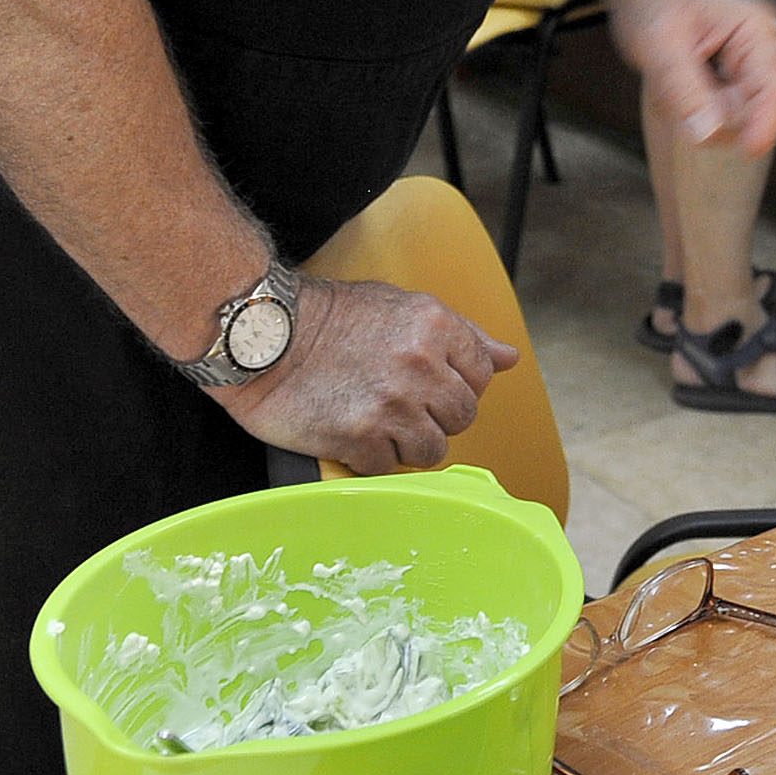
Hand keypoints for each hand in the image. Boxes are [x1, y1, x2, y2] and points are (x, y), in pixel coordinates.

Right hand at [216, 275, 517, 475]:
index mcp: (437, 327)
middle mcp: (421, 366)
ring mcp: (391, 404)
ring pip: (433, 450)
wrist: (265, 335)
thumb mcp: (404, 306)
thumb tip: (510, 358)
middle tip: (401, 406)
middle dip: (436, 416)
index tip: (431, 385)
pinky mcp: (359, 437)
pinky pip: (388, 468)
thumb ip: (463, 335)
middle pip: (462, 417)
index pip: (483, 375)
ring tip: (379, 423)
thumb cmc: (332, 317)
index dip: (458, 384)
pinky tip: (352, 434)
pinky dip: (371, 459)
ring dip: (408, 444)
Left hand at [615, 0, 775, 156]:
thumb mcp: (660, 46)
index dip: (767, 122)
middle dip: (719, 113)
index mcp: (756, 30)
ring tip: (672, 81)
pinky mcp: (734, 77)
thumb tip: (708, 134)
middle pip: (758, 106)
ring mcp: (749, 64)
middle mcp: (761, 48)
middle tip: (676, 91)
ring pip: (738, 115)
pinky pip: (722, 111)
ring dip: (703, 112)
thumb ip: (684, 91)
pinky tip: (677, 84)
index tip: (749, 149)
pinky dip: (696, 109)